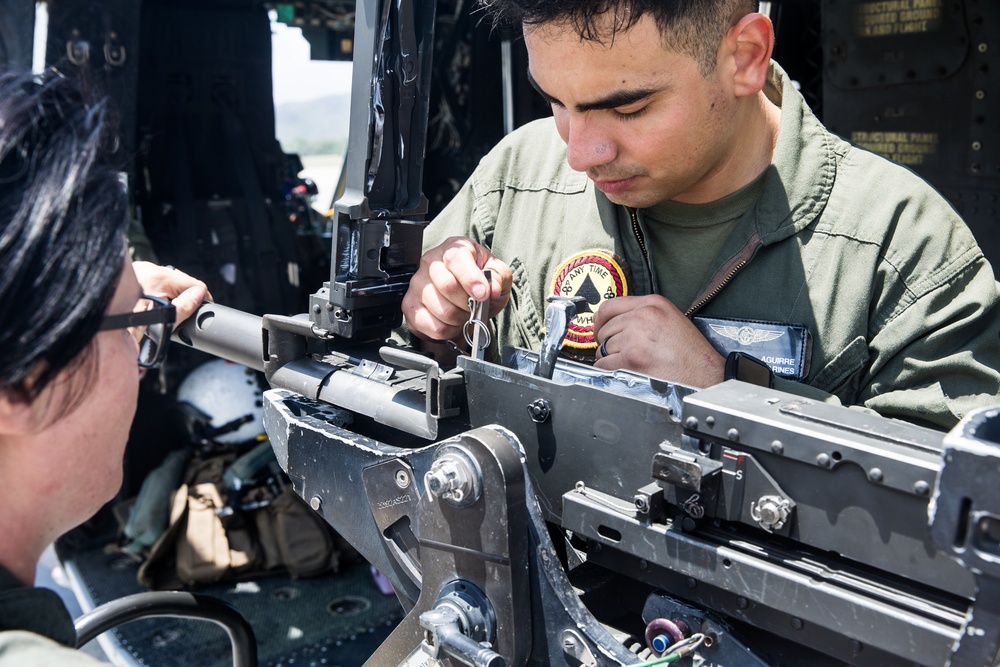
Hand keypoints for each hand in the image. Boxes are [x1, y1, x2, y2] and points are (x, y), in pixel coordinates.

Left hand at [132, 261, 210, 325]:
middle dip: (184, 297)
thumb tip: (200, 295)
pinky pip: (151, 281)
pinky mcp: (129, 276)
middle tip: (183, 314)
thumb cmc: (128, 327)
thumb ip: (184, 307)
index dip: (201, 298)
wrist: (99, 330)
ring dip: (170, 295)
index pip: (193, 283)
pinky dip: (156, 293)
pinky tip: (153, 306)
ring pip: (165, 281)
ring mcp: (136, 271)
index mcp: (157, 277)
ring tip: (165, 313)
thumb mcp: (162, 320)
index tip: (203, 309)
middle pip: (179, 281)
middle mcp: (146, 268)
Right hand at [402, 237, 512, 343]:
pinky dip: (449, 331)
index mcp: (453, 248)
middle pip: (447, 285)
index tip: (483, 294)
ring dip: (460, 318)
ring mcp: (417, 284)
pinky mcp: (410, 306)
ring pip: (442, 309)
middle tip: (476, 306)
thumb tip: (492, 289)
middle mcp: (430, 262)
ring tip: (464, 313)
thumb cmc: (479, 282)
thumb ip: (499, 277)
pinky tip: (452, 322)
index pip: (456, 259)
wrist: (464, 299)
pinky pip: (433, 326)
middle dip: (469, 303)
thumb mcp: (497, 275)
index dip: (471, 278)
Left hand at [592, 294, 724, 387]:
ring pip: (603, 347)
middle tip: (614, 350)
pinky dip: (607, 369)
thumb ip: (644, 314)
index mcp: (652, 303)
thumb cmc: (691, 352)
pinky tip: (621, 370)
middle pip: (605, 328)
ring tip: (625, 362)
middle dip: (606, 341)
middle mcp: (642, 316)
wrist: (705, 373)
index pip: (610, 305)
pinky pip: (604, 364)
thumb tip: (616, 321)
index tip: (599, 328)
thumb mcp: (670, 318)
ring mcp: (635, 337)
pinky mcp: (631, 358)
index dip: (600, 320)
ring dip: (608, 357)